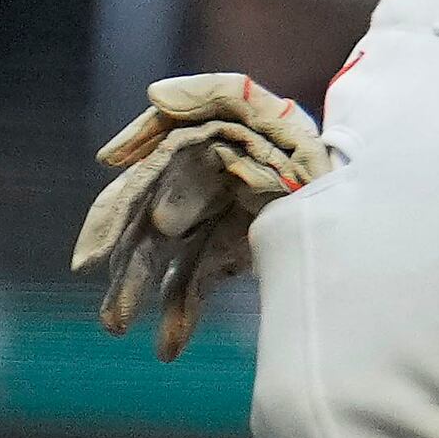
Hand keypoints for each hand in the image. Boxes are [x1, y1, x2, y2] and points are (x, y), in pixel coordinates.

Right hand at [70, 69, 326, 358]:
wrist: (346, 174)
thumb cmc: (296, 128)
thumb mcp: (263, 102)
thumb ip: (214, 91)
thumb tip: (153, 94)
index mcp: (188, 151)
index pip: (142, 183)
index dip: (114, 214)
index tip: (92, 253)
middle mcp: (186, 188)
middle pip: (143, 228)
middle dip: (121, 263)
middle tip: (101, 297)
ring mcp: (203, 222)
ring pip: (160, 263)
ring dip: (135, 294)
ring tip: (115, 328)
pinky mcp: (222, 251)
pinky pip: (192, 284)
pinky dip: (179, 314)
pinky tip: (168, 346)